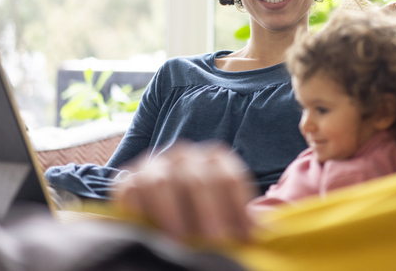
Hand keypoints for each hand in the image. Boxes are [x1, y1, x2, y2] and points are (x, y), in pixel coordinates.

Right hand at [112, 141, 255, 243]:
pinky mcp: (126, 179)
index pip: (230, 177)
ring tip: (182, 241)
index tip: (245, 237)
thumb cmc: (200, 213)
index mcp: (214, 157)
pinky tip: (151, 231)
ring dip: (174, 214)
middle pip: (200, 179)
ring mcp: (153, 163)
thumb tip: (268, 234)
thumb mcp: (224, 212)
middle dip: (210, 213)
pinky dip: (140, 210)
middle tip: (216, 241)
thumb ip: (242, 219)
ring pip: (163, 182)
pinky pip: (131, 190)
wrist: (157, 209)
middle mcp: (184, 154)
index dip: (239, 209)